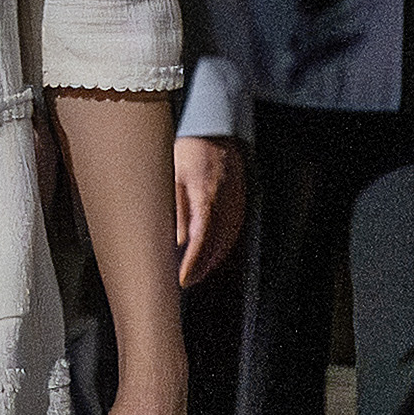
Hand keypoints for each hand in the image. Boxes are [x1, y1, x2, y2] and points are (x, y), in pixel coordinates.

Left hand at [171, 134, 245, 287]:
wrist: (213, 133)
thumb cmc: (188, 153)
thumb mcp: (172, 179)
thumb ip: (177, 211)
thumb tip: (177, 242)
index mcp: (207, 196)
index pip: (202, 240)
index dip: (193, 264)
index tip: (183, 279)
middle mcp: (227, 202)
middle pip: (218, 245)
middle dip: (202, 267)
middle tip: (186, 280)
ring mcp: (237, 202)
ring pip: (228, 240)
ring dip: (213, 259)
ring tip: (196, 272)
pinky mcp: (241, 201)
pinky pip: (234, 230)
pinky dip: (223, 245)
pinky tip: (211, 253)